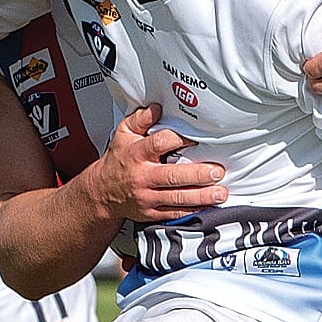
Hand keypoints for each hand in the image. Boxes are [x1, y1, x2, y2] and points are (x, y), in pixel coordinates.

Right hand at [81, 104, 226, 222]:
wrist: (102, 192)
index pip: (159, 144)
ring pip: (177, 198)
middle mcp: (142, 176)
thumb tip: (156, 108)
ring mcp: (147, 197)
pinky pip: (174, 213)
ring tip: (220, 192)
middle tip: (217, 171)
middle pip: (172, 176)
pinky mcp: (151, 213)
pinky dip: (193, 211)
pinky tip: (208, 206)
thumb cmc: (118, 161)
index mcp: (136, 154)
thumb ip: (140, 119)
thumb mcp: (122, 134)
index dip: (179, 140)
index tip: (196, 139)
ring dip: (202, 196)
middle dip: (197, 175)